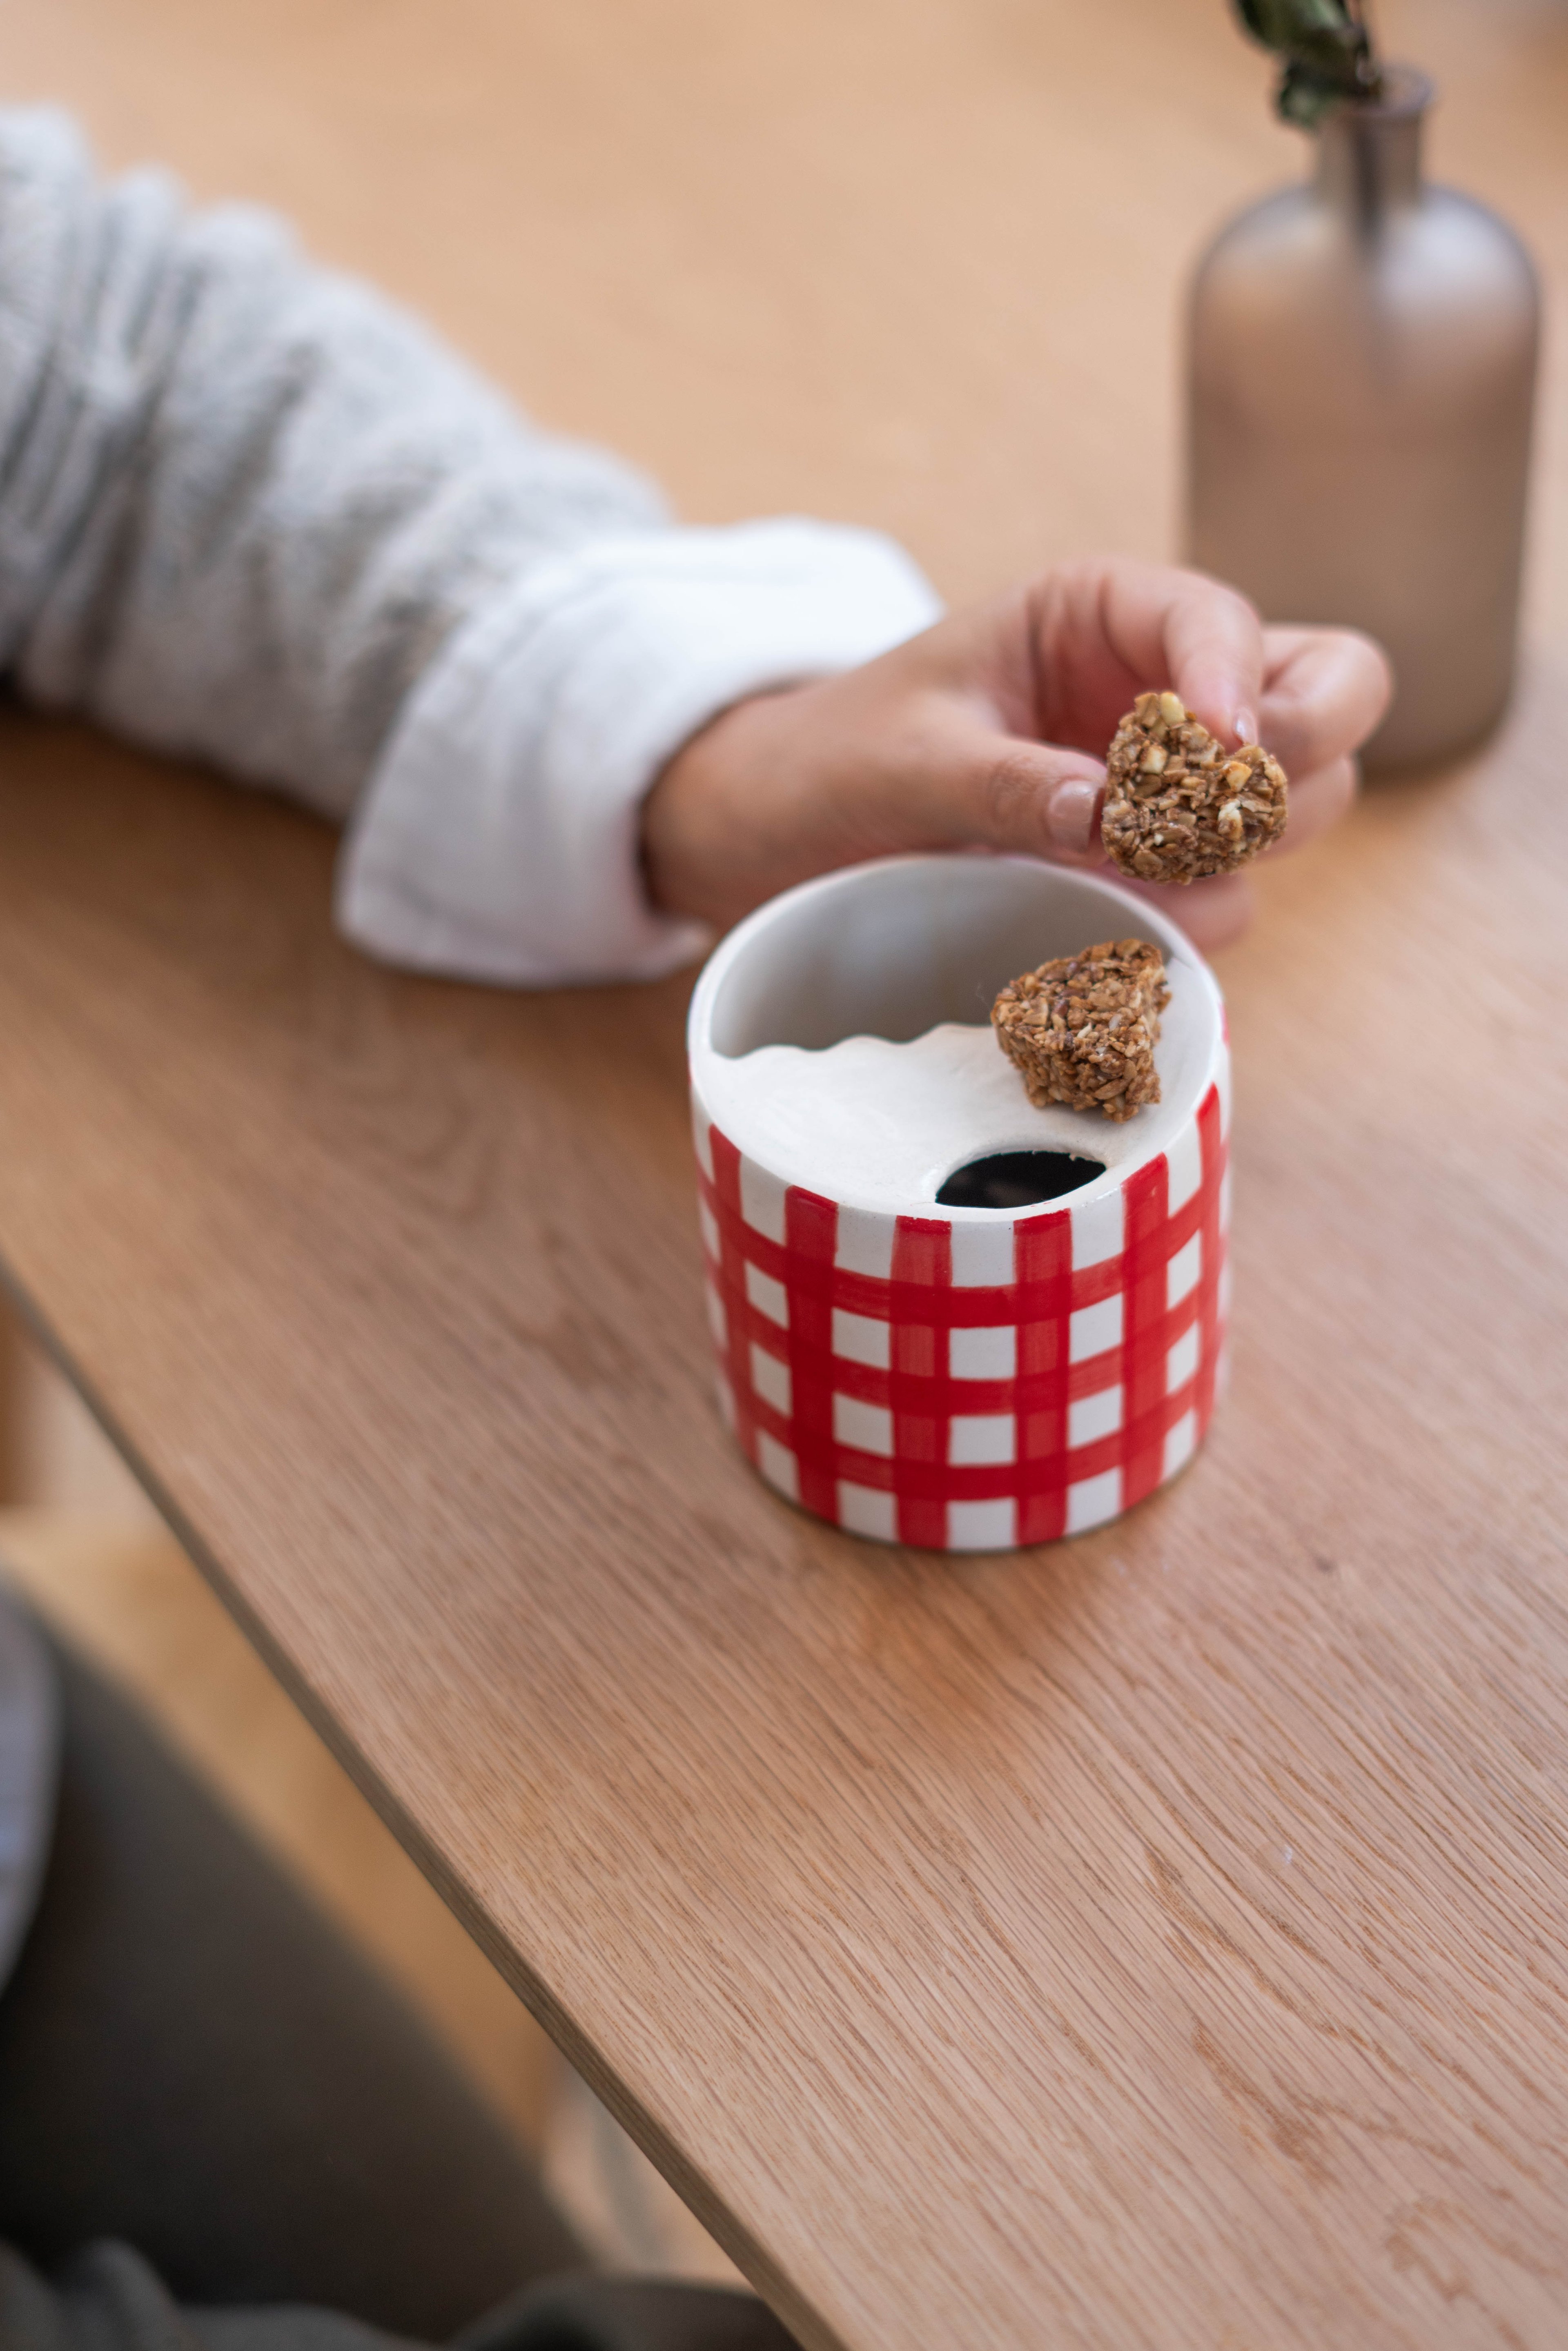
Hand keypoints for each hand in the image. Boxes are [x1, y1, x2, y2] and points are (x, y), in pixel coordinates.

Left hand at [641, 557, 1390, 952]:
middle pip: (1323, 698)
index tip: (1216, 753)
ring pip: (1299, 804)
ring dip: (1238, 853)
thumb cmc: (836, 759)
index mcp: (1101, 611)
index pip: (1223, 621)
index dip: (1238, 683)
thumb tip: (1108, 814)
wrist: (784, 834)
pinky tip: (1110, 930)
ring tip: (1130, 880)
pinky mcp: (1152, 867)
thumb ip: (1005, 780)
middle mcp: (1160, 686)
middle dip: (1289, 758)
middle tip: (1207, 816)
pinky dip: (1190, 920)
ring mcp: (1171, 780)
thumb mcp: (904, 757)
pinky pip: (1225, 896)